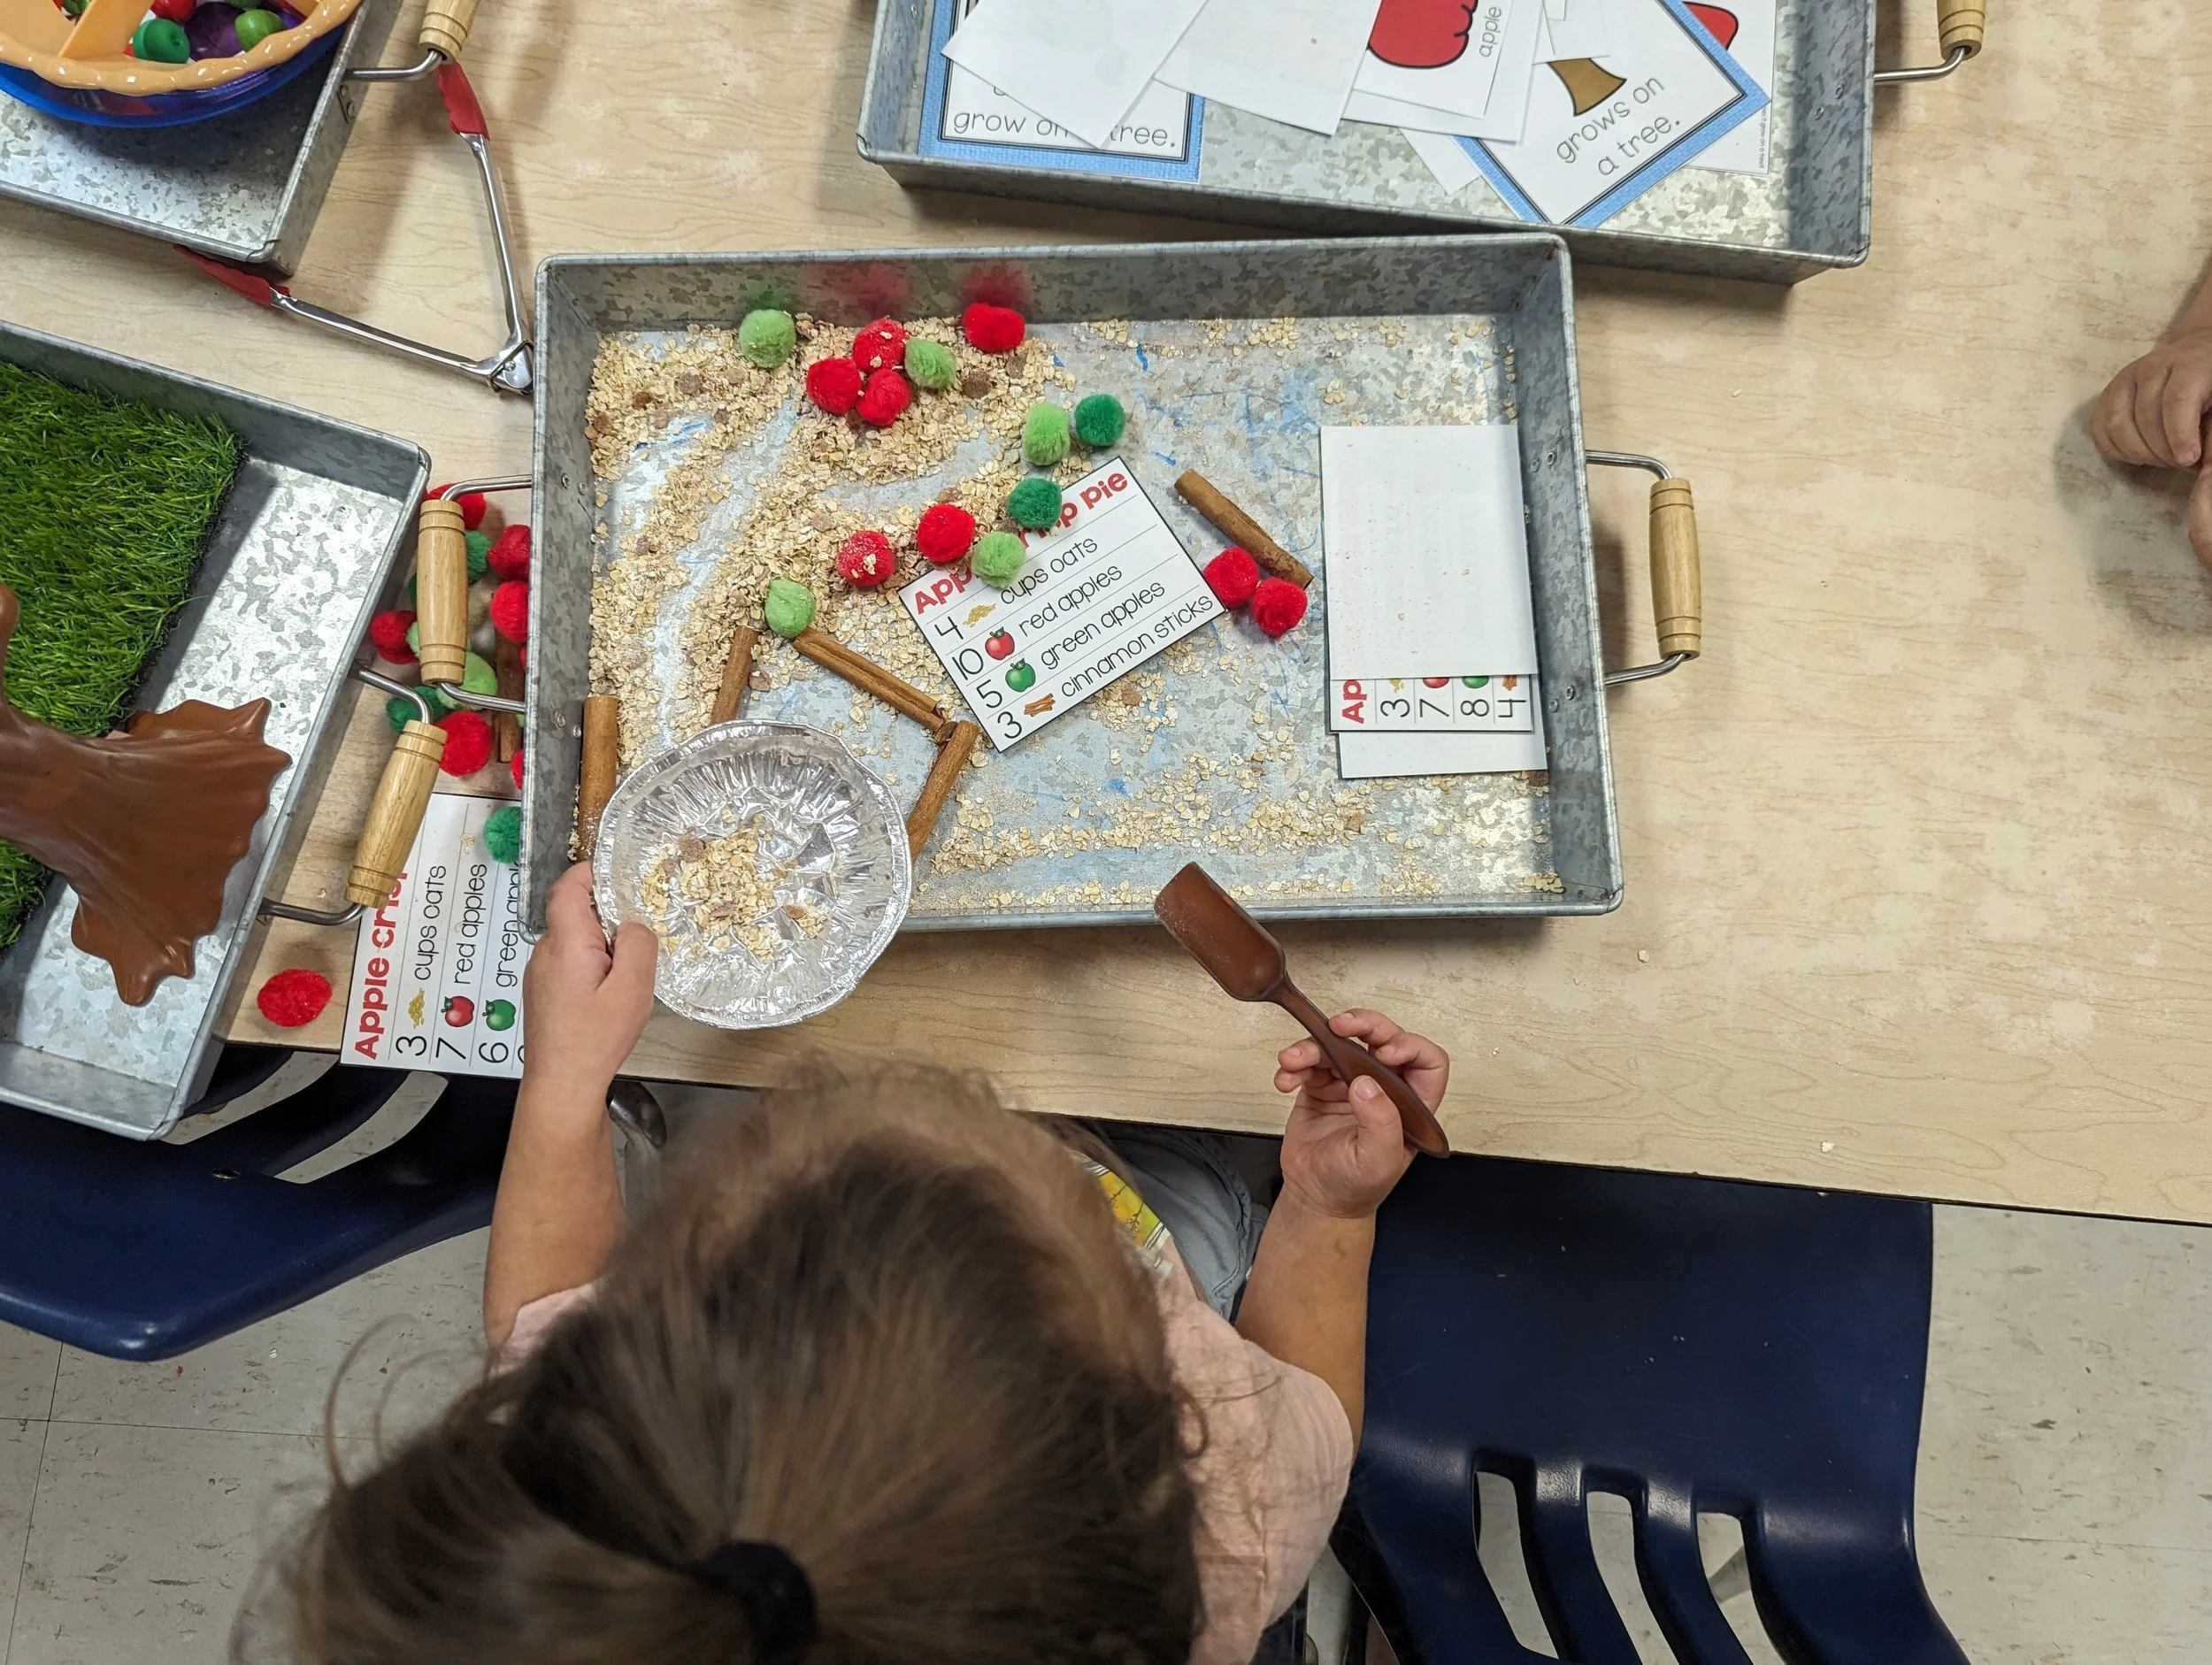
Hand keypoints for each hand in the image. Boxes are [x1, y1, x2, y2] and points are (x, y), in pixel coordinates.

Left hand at [521, 863, 656, 1094]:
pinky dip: (591, 965)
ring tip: (626, 973)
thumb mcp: (632, 989)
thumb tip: (634, 923)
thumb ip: (637, 944)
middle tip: (639, 934)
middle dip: (608, 916)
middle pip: (575, 913)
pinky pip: (569, 962)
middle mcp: (545, 952)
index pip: (568, 886)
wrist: (562, 1084)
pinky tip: (609, 993)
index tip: (620, 873)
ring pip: (574, 940)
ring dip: (601, 945)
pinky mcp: (543, 991)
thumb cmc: (594, 1040)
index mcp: (565, 943)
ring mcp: (540, 972)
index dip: (591, 871)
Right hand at [1272, 1009, 1447, 1219]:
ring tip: (1294, 1060)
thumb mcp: (1377, 1161)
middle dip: (1363, 1025)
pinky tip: (1285, 1080)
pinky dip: (1295, 1065)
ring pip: (1340, 1044)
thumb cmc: (1355, 1186)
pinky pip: (1309, 1062)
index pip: (1427, 1061)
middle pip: (1383, 1039)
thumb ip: (1380, 1122)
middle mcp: (1386, 1089)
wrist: (1315, 1198)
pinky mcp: (1322, 1086)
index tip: (1385, 1052)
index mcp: (1411, 1106)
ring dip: (1314, 1045)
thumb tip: (1367, 1083)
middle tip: (1340, 1025)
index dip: (1410, 1047)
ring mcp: (1352, 1083)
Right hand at [2092, 329, 2211, 470]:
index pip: (2177, 400)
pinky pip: (2100, 429)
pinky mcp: (2107, 394)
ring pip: (2117, 424)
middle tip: (2180, 464)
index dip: (2180, 435)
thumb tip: (2204, 470)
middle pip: (2145, 416)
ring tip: (2162, 460)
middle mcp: (2151, 367)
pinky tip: (2141, 455)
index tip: (2188, 460)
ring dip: (2138, 453)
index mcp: (2189, 364)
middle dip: (2161, 450)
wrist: (2195, 360)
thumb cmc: (2211, 386)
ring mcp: (2124, 380)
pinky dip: (2117, 451)